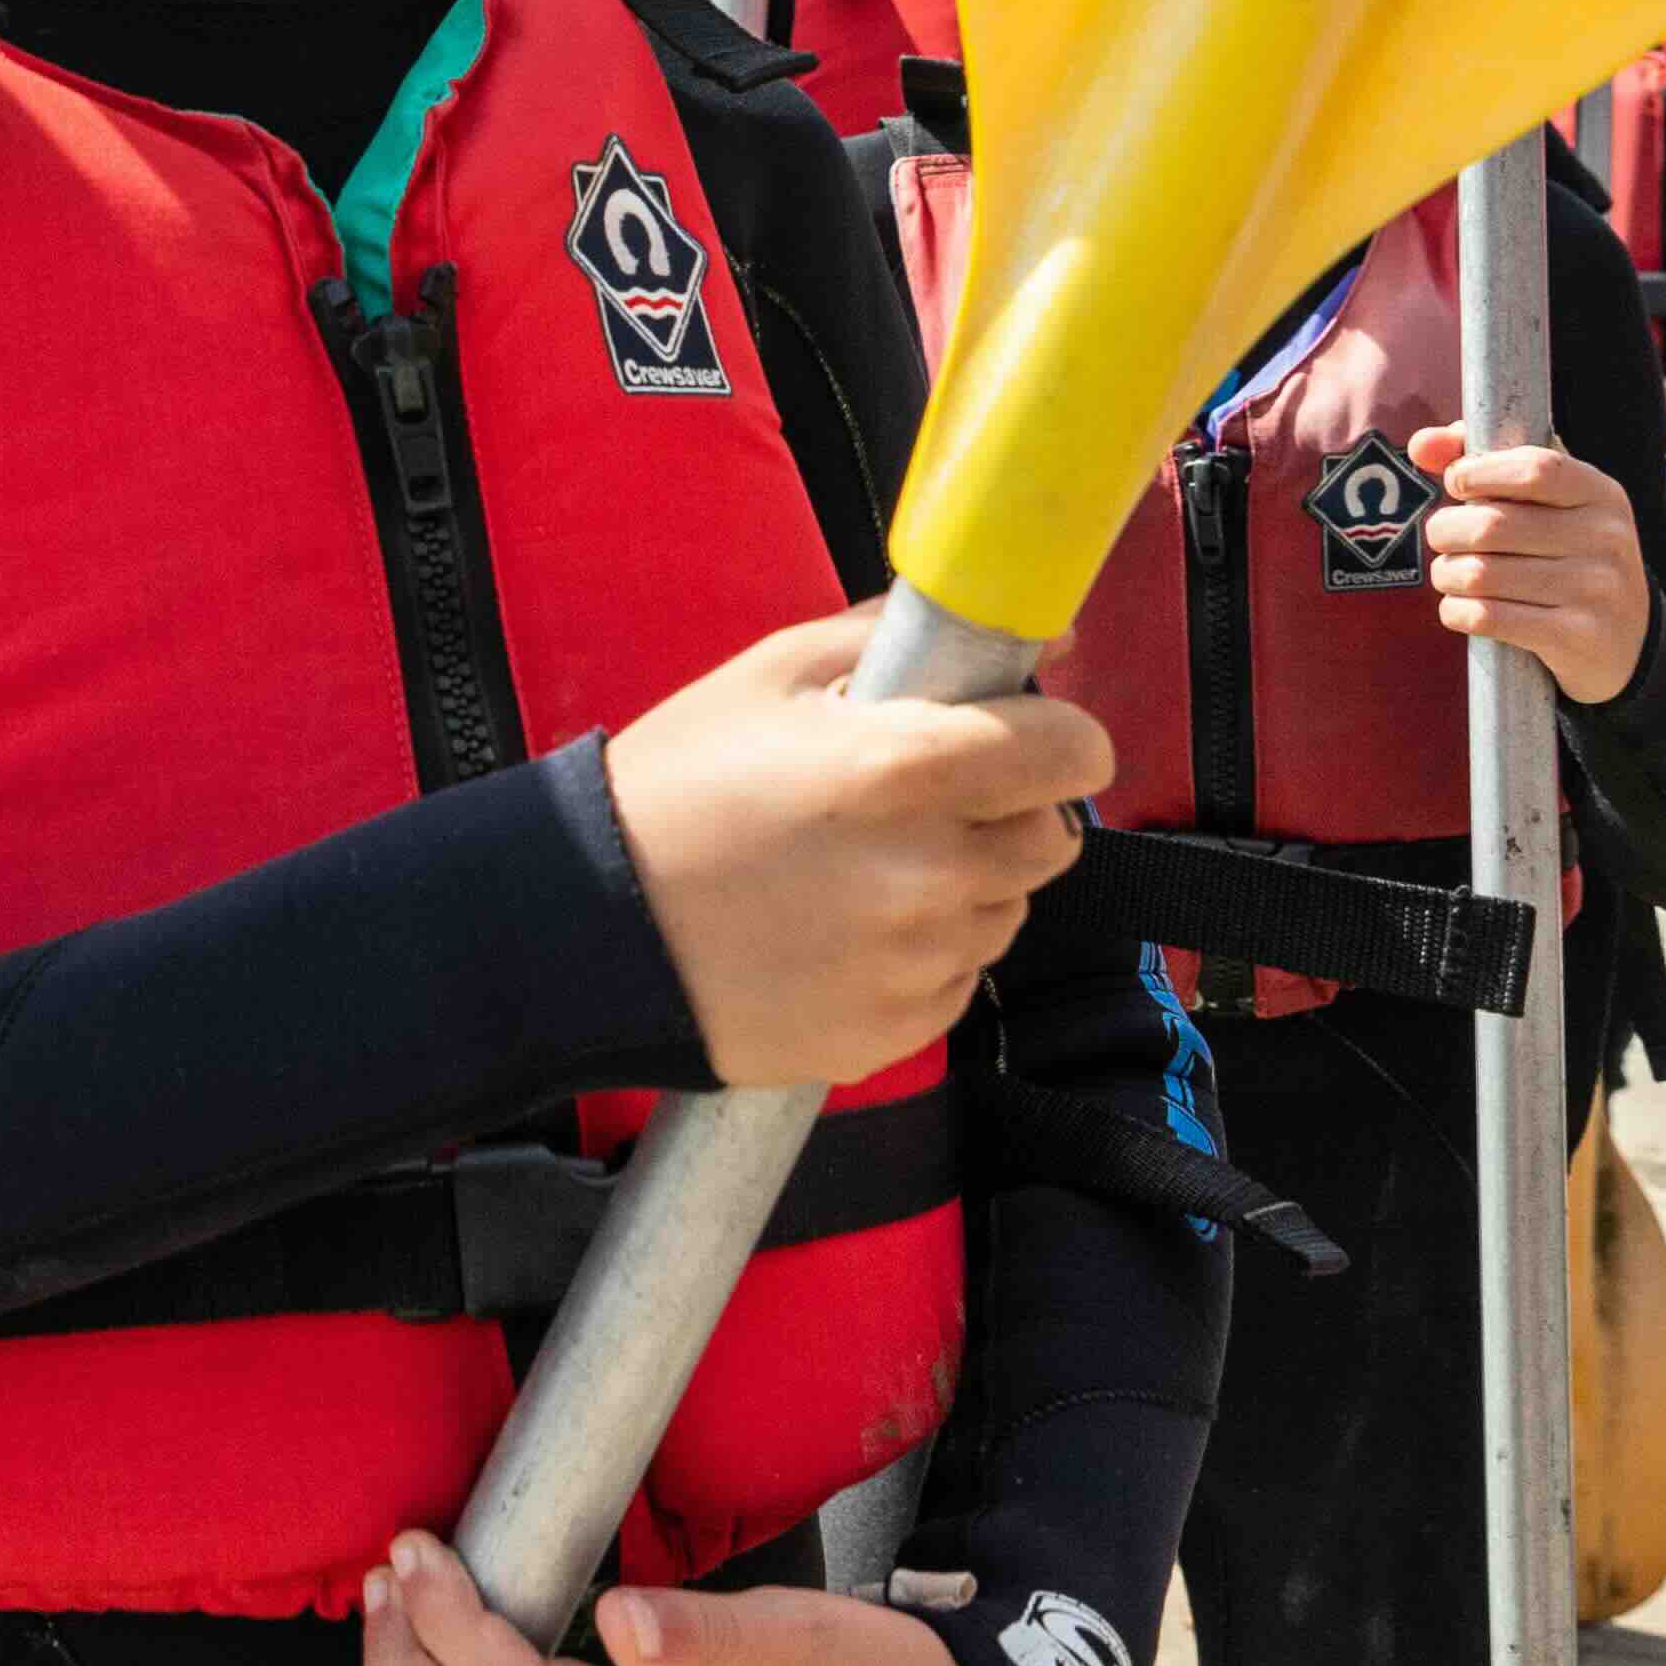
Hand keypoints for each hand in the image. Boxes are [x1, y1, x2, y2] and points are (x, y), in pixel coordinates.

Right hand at [602, 615, 1101, 1089]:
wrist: (591, 926)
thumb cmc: (674, 789)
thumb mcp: (768, 677)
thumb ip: (896, 642)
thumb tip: (1026, 635)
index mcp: (903, 769)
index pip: (1074, 752)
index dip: (1057, 737)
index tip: (1025, 736)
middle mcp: (928, 872)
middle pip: (1052, 840)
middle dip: (1006, 813)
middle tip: (923, 805)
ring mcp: (916, 961)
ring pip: (1005, 912)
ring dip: (962, 887)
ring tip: (864, 872)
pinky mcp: (896, 1030)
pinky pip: (955, 980)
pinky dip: (921, 955)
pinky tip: (843, 931)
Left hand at [1409, 425, 1649, 706]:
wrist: (1628, 640)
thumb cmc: (1567, 555)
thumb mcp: (1549, 504)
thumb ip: (1485, 464)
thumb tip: (1423, 444)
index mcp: (1600, 493)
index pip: (1535, 468)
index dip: (1479, 472)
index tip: (1456, 484)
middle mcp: (1605, 538)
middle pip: (1492, 525)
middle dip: (1445, 530)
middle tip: (1442, 538)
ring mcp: (1595, 589)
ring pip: (1480, 574)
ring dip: (1446, 574)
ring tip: (1450, 574)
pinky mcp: (1576, 635)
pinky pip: (1487, 617)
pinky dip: (1456, 611)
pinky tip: (1460, 607)